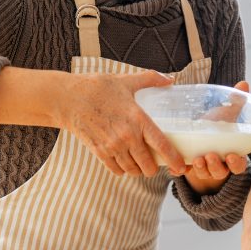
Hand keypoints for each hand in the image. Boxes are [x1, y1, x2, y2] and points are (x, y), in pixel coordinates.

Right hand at [59, 69, 185, 175]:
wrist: (69, 98)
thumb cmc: (98, 88)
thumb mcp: (126, 81)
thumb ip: (151, 79)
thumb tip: (169, 79)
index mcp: (138, 119)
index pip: (161, 144)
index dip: (174, 159)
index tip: (181, 167)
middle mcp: (127, 136)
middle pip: (148, 165)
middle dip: (154, 167)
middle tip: (155, 163)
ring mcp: (112, 146)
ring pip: (132, 170)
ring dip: (138, 170)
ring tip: (140, 164)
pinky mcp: (99, 151)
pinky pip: (116, 170)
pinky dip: (122, 170)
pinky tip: (124, 163)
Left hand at [179, 81, 250, 192]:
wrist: (200, 133)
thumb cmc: (217, 125)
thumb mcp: (227, 115)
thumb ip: (236, 102)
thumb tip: (244, 84)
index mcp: (232, 154)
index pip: (238, 165)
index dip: (236, 163)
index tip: (232, 155)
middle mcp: (219, 164)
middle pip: (220, 173)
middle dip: (215, 166)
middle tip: (210, 156)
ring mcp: (203, 168)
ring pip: (203, 174)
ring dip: (200, 168)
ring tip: (196, 159)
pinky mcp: (187, 167)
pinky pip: (183, 172)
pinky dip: (178, 171)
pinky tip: (173, 168)